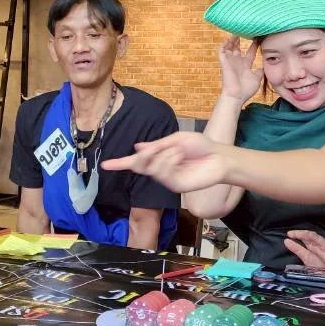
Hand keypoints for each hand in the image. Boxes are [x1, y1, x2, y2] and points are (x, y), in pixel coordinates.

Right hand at [101, 132, 228, 192]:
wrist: (220, 157)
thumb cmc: (201, 146)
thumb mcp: (176, 139)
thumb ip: (157, 145)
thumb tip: (137, 147)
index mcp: (159, 157)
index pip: (136, 162)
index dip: (119, 163)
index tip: (104, 165)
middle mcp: (161, 170)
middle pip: (139, 165)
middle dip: (143, 156)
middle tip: (154, 149)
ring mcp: (167, 179)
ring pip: (151, 167)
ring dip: (162, 156)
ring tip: (178, 151)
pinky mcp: (175, 186)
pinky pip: (162, 172)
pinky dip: (169, 160)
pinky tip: (180, 156)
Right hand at [217, 34, 262, 102]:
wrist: (236, 96)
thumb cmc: (246, 90)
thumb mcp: (257, 79)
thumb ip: (259, 72)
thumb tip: (263, 67)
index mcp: (245, 65)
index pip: (250, 52)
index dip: (254, 45)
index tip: (259, 38)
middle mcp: (237, 62)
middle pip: (238, 48)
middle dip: (242, 40)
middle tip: (247, 31)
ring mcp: (230, 61)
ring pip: (229, 47)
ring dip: (232, 40)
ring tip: (237, 31)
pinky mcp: (224, 62)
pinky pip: (221, 50)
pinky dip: (224, 44)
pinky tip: (229, 38)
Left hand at [283, 230, 324, 270]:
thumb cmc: (321, 265)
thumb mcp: (307, 258)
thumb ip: (297, 249)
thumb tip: (286, 241)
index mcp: (313, 246)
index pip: (305, 237)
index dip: (297, 234)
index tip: (289, 234)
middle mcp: (321, 247)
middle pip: (313, 238)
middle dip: (304, 234)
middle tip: (294, 233)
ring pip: (324, 243)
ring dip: (317, 239)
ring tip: (309, 235)